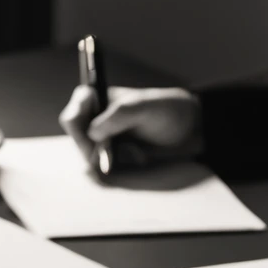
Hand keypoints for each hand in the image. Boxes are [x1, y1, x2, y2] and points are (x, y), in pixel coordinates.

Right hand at [58, 84, 203, 167]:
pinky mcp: (115, 157)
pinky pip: (103, 169)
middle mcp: (98, 118)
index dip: (78, 128)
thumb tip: (93, 133)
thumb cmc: (170, 111)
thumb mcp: (146, 107)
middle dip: (92, 149)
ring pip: (89, 156)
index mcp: (100, 98)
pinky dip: (114, 169)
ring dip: (107, 160)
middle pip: (77, 138)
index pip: (74, 112)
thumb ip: (119, 115)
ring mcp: (105, 139)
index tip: (93, 140)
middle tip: (109, 158)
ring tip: (136, 154)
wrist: (193, 131)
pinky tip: (136, 160)